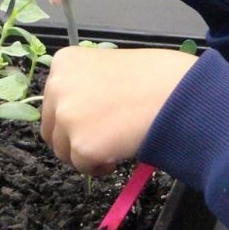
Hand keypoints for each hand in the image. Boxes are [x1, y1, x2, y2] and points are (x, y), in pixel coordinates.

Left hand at [40, 47, 197, 174]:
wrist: (176, 92)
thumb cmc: (156, 75)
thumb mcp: (111, 66)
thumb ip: (89, 84)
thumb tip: (85, 110)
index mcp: (65, 63)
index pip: (54, 100)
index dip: (75, 114)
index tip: (96, 119)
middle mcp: (57, 87)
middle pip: (51, 128)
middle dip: (74, 138)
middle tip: (104, 138)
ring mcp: (67, 117)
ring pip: (63, 151)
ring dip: (85, 153)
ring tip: (116, 144)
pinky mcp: (80, 145)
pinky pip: (82, 166)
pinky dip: (99, 167)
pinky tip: (120, 152)